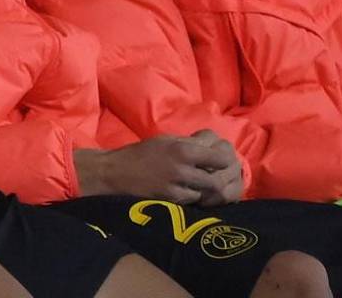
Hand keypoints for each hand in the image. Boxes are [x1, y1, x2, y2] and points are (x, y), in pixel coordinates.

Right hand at [74, 133, 239, 203]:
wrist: (115, 172)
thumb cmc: (141, 153)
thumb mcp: (166, 140)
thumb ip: (191, 143)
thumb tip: (214, 144)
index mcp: (183, 148)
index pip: (221, 157)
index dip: (226, 160)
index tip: (223, 162)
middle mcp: (183, 168)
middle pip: (218, 179)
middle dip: (221, 180)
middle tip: (219, 178)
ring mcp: (177, 186)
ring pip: (208, 192)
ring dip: (209, 190)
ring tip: (206, 186)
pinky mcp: (170, 200)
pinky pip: (193, 200)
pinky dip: (195, 197)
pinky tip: (190, 193)